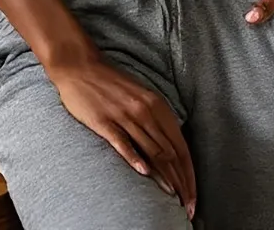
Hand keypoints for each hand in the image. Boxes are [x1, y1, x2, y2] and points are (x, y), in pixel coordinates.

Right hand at [47, 56, 196, 218]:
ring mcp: (124, 116)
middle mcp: (144, 110)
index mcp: (156, 104)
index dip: (189, 173)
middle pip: (170, 153)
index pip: (180, 146)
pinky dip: (135, 157)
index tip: (193, 195)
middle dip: (182, 182)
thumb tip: (170, 151)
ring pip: (151, 150)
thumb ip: (155, 120)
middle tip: (189, 207)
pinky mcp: (104, 121)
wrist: (79, 66)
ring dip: (165, 177)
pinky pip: (123, 142)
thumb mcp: (140, 97)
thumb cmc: (111, 84)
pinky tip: (144, 173)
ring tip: (174, 198)